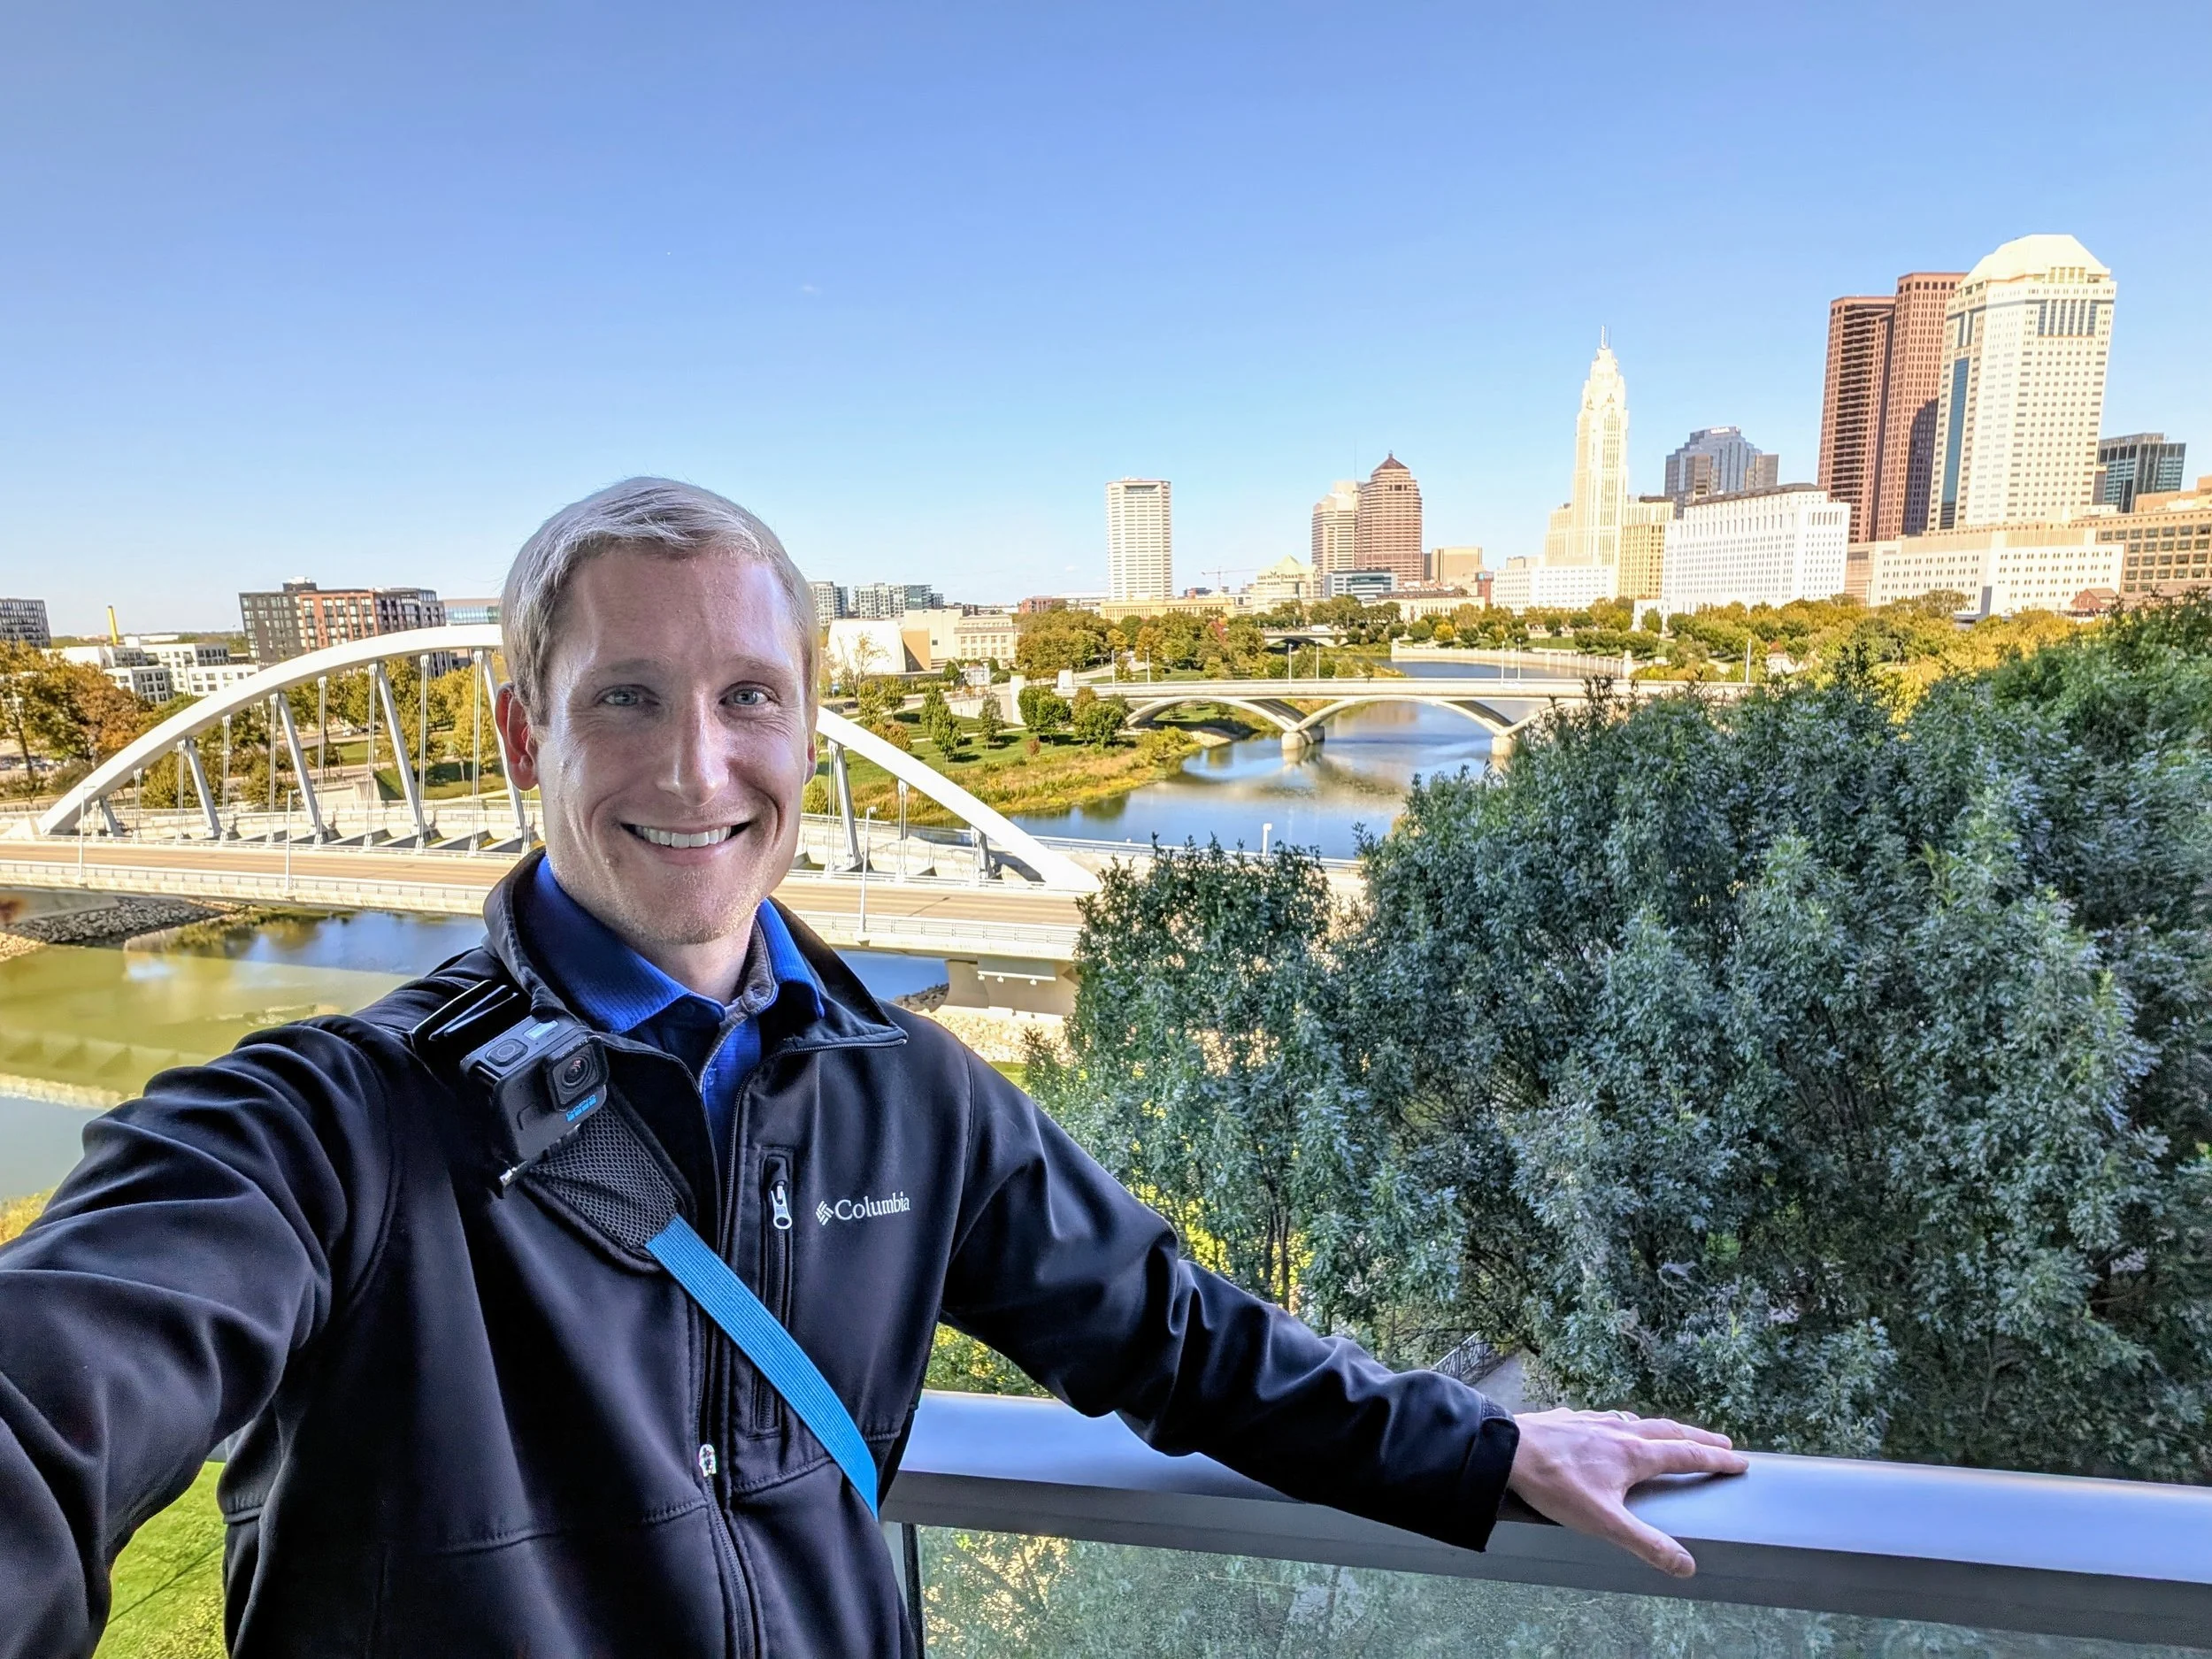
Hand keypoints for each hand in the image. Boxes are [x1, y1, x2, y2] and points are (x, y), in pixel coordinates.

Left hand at [1505, 1408, 1747, 1577]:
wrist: (1508, 1450)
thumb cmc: (1555, 1485)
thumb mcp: (1605, 1522)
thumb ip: (1646, 1543)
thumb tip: (1686, 1565)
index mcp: (1634, 1454)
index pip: (1686, 1456)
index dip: (1715, 1460)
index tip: (1740, 1462)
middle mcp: (1619, 1431)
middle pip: (1669, 1431)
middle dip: (1698, 1439)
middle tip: (1722, 1443)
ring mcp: (1594, 1422)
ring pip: (1638, 1421)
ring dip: (1663, 1428)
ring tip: (1672, 1433)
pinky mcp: (1572, 1419)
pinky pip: (1607, 1418)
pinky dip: (1625, 1423)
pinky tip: (1613, 1426)